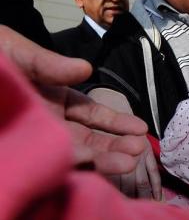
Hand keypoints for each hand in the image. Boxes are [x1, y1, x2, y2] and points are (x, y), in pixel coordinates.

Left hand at [0, 26, 158, 197]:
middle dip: (114, 145)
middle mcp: (47, 123)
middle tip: (139, 151)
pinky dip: (67, 165)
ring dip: (101, 159)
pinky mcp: (18, 151)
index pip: (91, 115)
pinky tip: (88, 166)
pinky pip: (45, 162)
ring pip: (71, 153)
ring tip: (129, 162)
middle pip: (87, 138)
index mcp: (52, 99)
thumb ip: (50, 64)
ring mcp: (33, 139)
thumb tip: (87, 69)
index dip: (115, 123)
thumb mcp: (17, 53)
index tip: (140, 129)